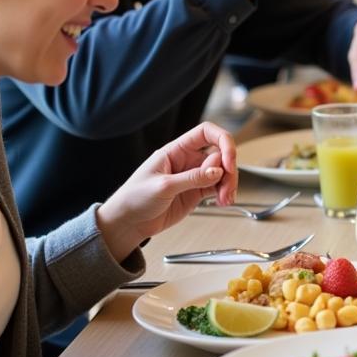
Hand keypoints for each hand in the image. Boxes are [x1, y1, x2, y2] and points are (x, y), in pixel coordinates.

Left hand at [97, 121, 237, 260]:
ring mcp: (193, 176)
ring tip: (225, 199)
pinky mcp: (196, 192)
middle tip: (227, 185)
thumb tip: (217, 171)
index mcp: (176, 150)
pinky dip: (225, 193)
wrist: (127, 223)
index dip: (222, 140)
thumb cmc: (134, 198)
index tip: (228, 158)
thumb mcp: (163, 186)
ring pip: (222, 172)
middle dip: (228, 169)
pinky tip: (224, 201)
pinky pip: (218, 187)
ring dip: (229, 183)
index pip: (205, 133)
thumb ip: (192, 178)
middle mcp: (187, 160)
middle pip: (219, 154)